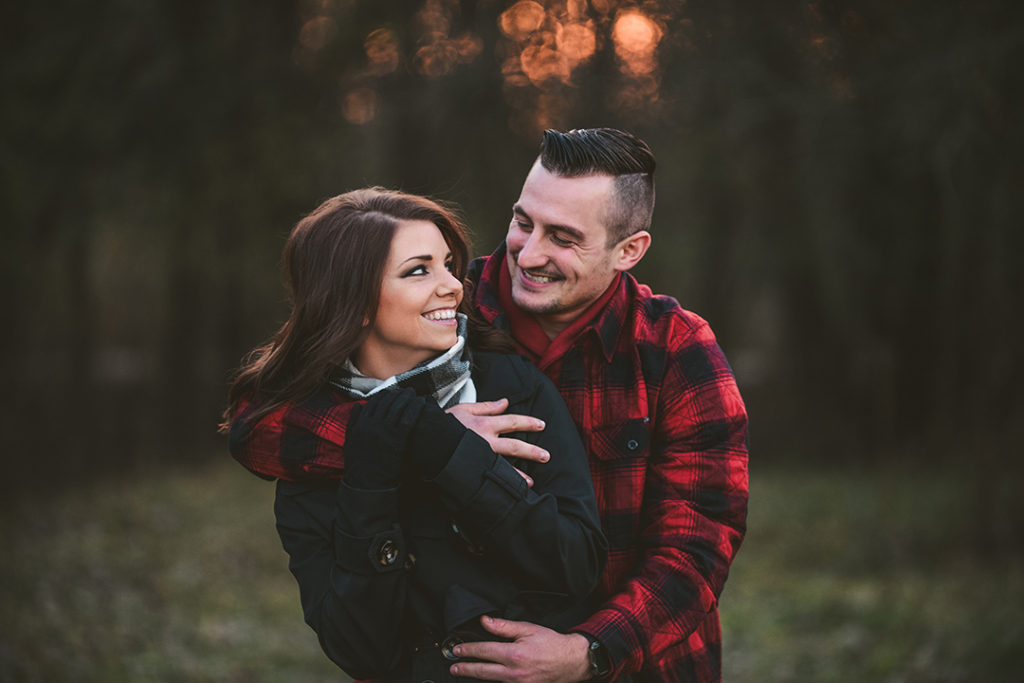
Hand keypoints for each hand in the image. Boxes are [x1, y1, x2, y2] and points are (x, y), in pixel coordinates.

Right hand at [344, 388, 424, 488]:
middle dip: (398, 394)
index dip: (384, 395)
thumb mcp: (350, 441)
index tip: (391, 392)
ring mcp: (385, 431)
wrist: (367, 483)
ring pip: (398, 407)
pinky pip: (408, 419)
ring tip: (414, 394)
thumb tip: (358, 405)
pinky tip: (422, 404)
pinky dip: (415, 408)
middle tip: (407, 390)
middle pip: (387, 402)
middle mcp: (372, 424)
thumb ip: (353, 422)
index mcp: (361, 424)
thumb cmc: (359, 464)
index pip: (374, 403)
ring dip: (408, 398)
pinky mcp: (397, 440)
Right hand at [446, 399, 548, 487]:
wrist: (424, 437)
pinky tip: (507, 490)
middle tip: (546, 456)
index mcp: (484, 423)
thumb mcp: (464, 408)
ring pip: (503, 466)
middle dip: (532, 451)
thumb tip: (505, 402)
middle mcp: (485, 440)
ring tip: (531, 482)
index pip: (512, 421)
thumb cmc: (443, 422)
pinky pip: (489, 476)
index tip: (541, 425)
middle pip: (514, 446)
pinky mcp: (470, 469)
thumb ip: (487, 406)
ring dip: (519, 475)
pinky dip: (500, 483)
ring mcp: (478, 456)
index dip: (528, 423)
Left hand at [449, 616, 590, 682]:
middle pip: (483, 672)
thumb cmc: (551, 644)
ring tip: (464, 673)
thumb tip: (485, 622)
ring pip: (492, 681)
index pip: (484, 651)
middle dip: (465, 669)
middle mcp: (515, 673)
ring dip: (476, 677)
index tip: (458, 649)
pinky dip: (494, 682)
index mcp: (514, 655)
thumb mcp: (528, 629)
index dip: (468, 650)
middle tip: (454, 666)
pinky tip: (487, 679)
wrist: (571, 661)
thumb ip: (504, 627)